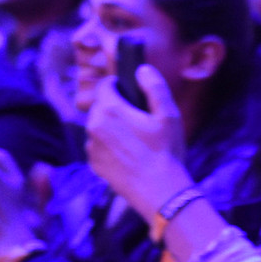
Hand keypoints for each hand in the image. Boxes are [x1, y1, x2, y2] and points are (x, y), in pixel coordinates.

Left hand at [85, 64, 191, 221]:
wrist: (160, 193)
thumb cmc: (166, 153)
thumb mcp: (169, 115)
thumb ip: (155, 87)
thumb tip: (142, 69)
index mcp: (110, 110)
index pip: (105, 85)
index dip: (118, 85)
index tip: (131, 93)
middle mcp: (93, 126)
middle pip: (100, 106)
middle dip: (116, 107)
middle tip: (139, 120)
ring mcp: (91, 147)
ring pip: (98, 126)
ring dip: (111, 127)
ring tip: (135, 140)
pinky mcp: (93, 164)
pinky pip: (98, 146)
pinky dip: (109, 145)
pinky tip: (129, 155)